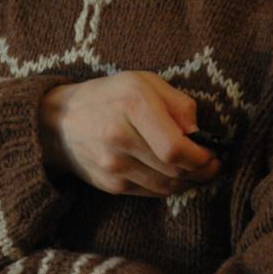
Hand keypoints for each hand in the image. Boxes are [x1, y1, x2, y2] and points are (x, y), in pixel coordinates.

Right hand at [39, 71, 219, 196]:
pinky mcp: (110, 184)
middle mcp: (120, 137)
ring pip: (165, 186)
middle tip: (213, 166)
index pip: (175, 148)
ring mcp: (113, 165)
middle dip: (201, 172)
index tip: (214, 155)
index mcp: (132, 104)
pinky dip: (167, 187)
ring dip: (188, 183)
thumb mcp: (143, 81)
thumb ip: (177, 102)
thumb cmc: (108, 96)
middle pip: (174, 170)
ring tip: (196, 172)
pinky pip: (150, 192)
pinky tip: (173, 176)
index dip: (201, 158)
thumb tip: (198, 132)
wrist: (58, 121)